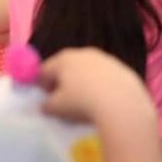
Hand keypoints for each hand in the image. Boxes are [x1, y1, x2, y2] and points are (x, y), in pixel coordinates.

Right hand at [38, 47, 154, 124]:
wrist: (121, 102)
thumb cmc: (82, 102)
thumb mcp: (57, 108)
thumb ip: (46, 105)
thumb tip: (45, 105)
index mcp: (63, 59)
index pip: (44, 69)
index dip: (40, 84)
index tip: (44, 99)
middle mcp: (83, 53)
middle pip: (66, 67)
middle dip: (62, 83)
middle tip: (62, 102)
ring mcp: (104, 58)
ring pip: (86, 71)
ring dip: (82, 83)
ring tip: (84, 103)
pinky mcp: (120, 67)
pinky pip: (103, 76)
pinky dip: (99, 85)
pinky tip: (102, 101)